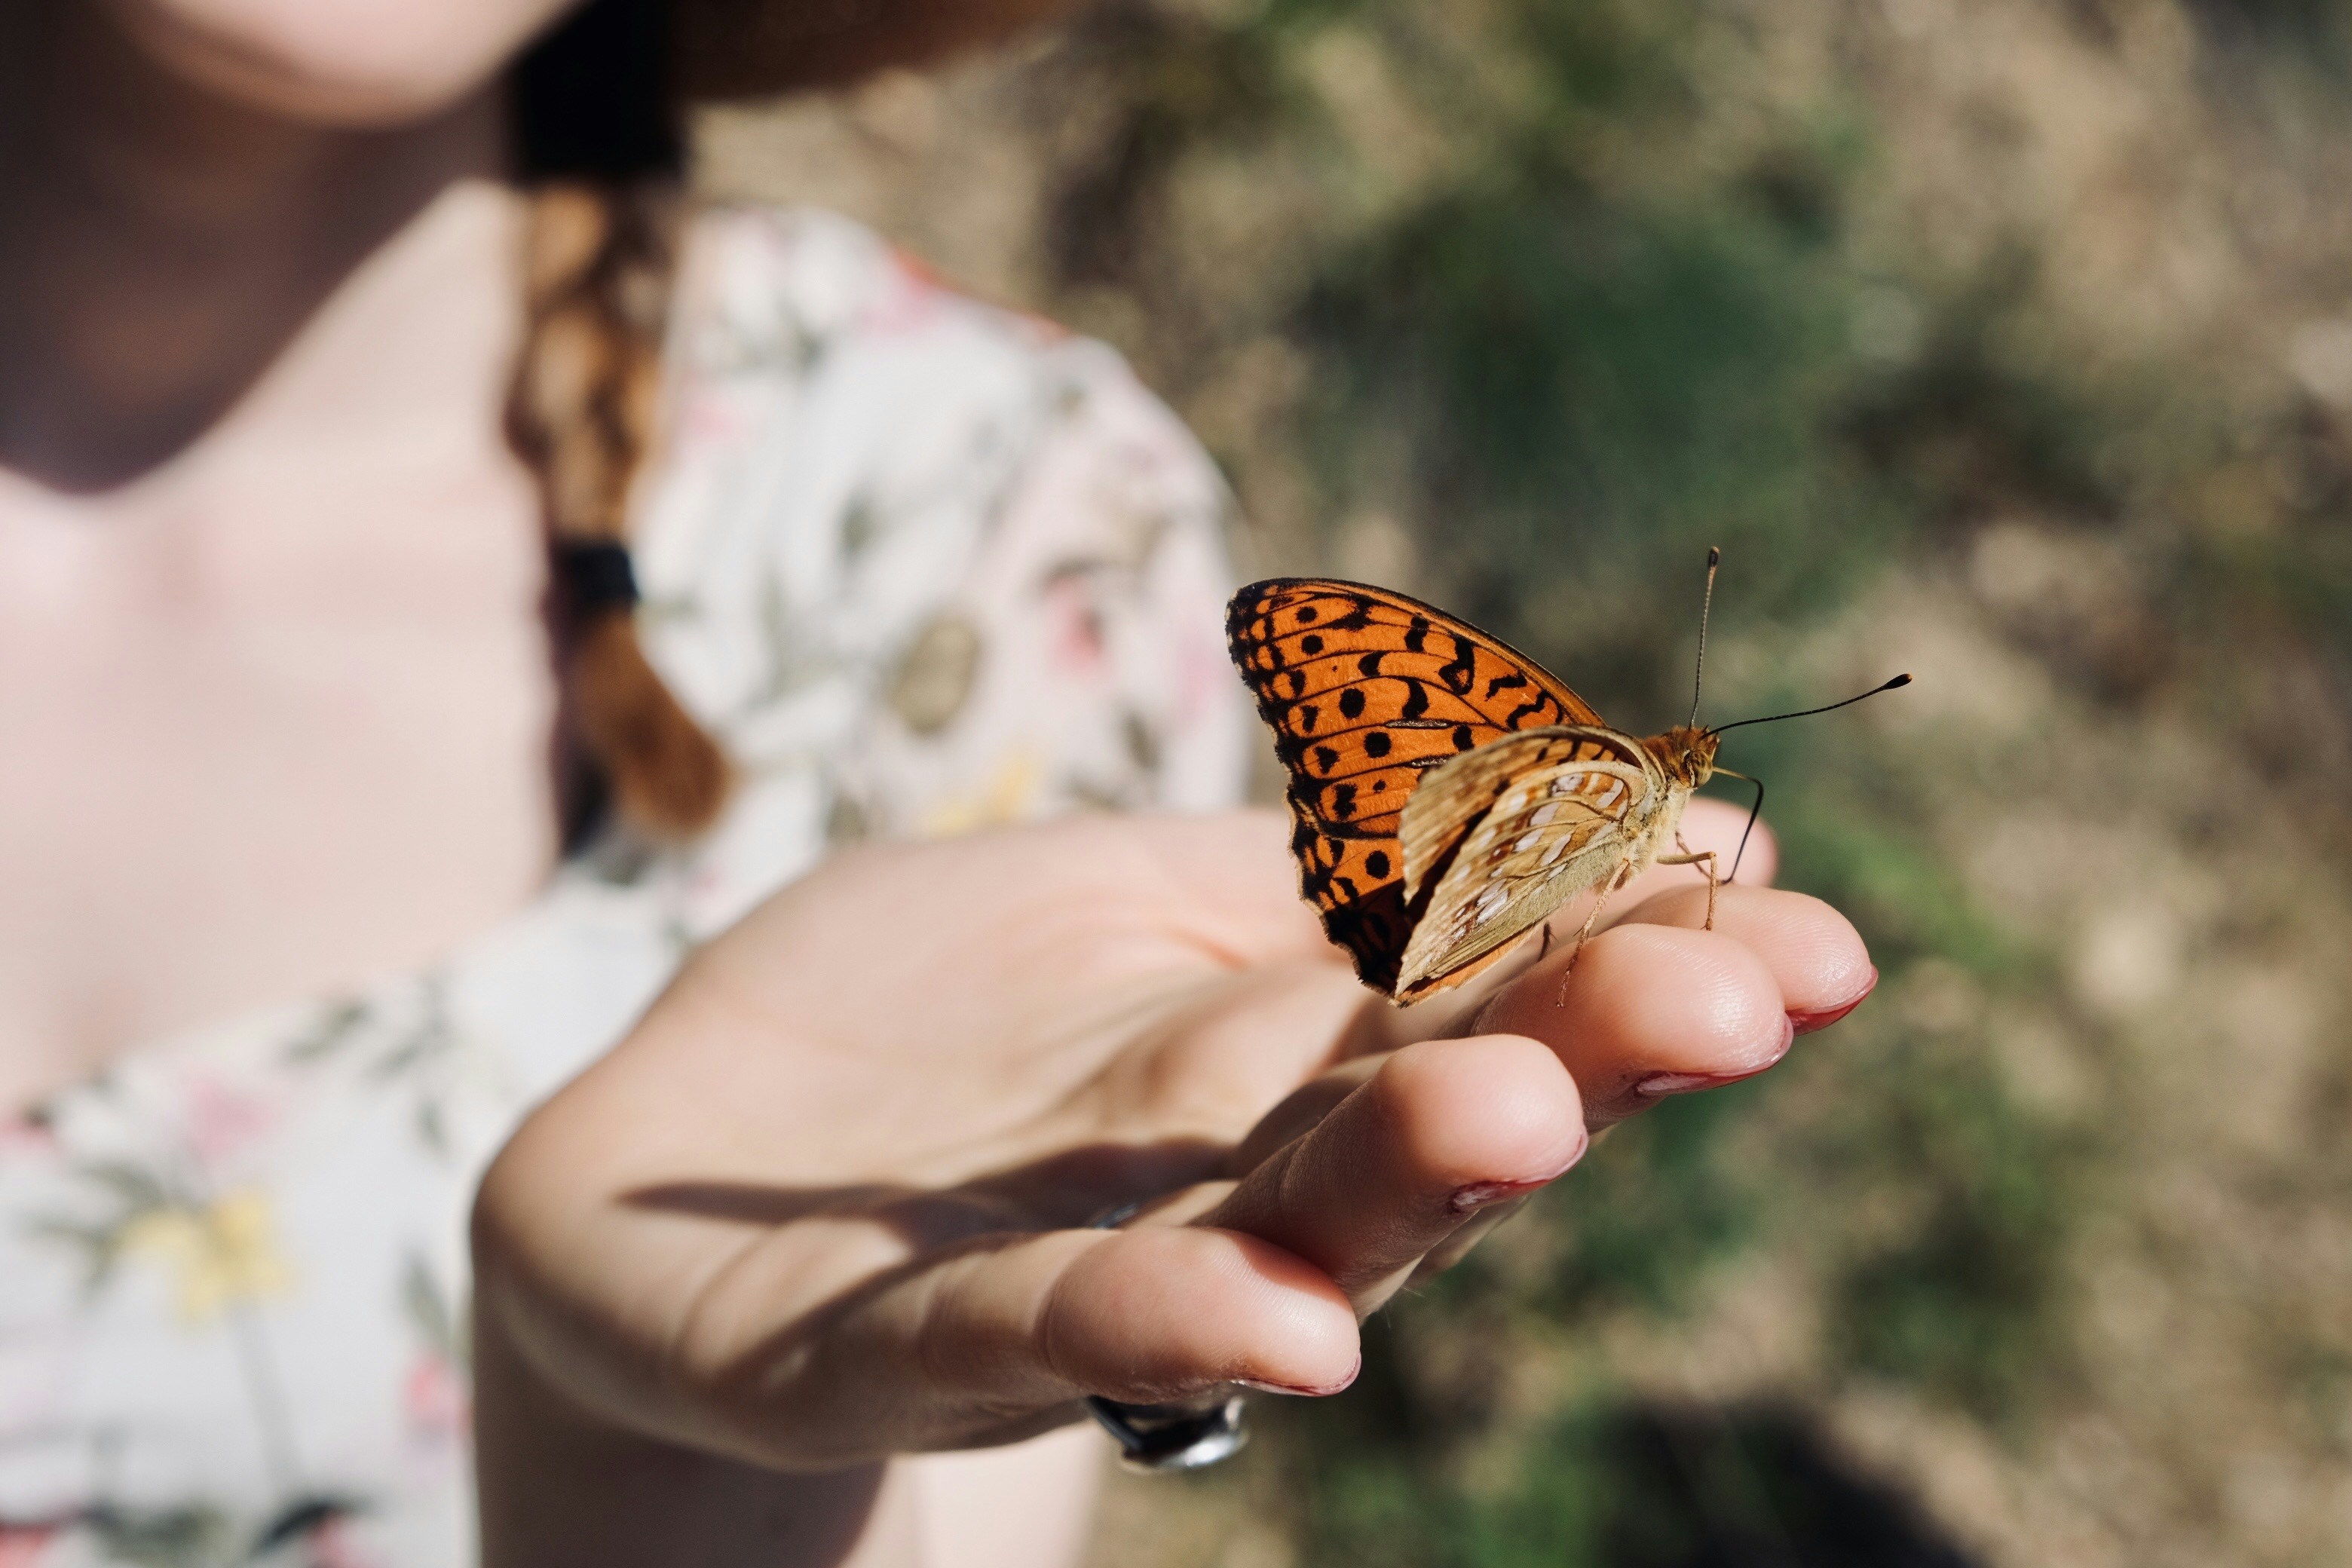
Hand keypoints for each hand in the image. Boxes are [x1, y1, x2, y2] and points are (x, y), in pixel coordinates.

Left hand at [471, 803, 1872, 1559]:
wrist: (671, 1181)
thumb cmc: (926, 1031)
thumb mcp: (1136, 894)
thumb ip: (1333, 863)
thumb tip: (1600, 777)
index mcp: (1279, 1050)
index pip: (1481, 983)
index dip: (1631, 939)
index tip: (1795, 893)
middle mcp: (1222, 1171)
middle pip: (1423, 1105)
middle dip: (1584, 1046)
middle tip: (1749, 986)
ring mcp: (1077, 1267)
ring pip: (1277, 1226)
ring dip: (1409, 1179)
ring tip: (1524, 1115)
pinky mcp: (902, 1344)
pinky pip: (1045, 1336)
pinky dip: (1171, 1326)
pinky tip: (1289, 1322)